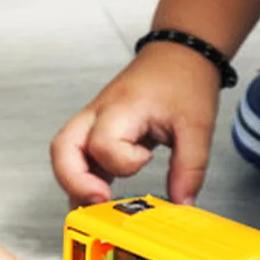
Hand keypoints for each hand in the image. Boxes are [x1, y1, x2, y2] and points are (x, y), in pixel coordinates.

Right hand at [51, 44, 220, 204]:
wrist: (181, 54)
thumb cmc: (184, 79)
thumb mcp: (197, 126)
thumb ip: (190, 168)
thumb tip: (182, 204)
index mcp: (122, 107)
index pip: (103, 144)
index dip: (124, 161)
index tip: (147, 158)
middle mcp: (99, 113)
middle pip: (63, 149)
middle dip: (74, 181)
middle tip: (99, 201)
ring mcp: (95, 120)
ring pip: (64, 154)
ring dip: (75, 182)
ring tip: (97, 205)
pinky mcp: (99, 129)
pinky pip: (79, 156)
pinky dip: (83, 178)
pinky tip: (99, 196)